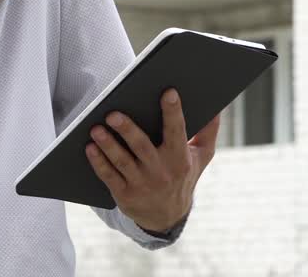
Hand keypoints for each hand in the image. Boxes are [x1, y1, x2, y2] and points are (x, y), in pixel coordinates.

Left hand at [84, 88, 219, 232]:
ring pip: (122, 161)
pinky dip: (98, 162)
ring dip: (107, 145)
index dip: (173, 112)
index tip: (168, 92)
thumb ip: (208, 132)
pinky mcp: (124, 194)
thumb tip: (217, 108)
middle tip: (112, 113)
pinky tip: (89, 148)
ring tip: (95, 129)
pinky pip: (109, 176)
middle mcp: (161, 171)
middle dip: (127, 130)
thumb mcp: (200, 157)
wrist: (167, 217)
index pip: (177, 131)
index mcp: (180, 158)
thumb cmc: (183, 177)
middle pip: (142, 147)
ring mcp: (141, 184)